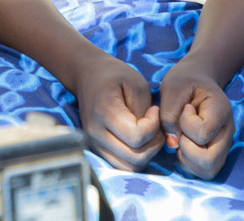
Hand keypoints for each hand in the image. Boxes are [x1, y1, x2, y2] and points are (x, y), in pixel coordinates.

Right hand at [71, 57, 162, 171]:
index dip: (153, 126)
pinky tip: (139, 140)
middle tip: (156, 124)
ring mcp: (94, 144)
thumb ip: (144, 110)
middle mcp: (95, 133)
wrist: (87, 75)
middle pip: (135, 158)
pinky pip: (122, 165)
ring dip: (146, 154)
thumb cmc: (114, 76)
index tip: (154, 109)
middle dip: (154, 143)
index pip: (136, 137)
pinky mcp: (97, 150)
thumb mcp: (137, 83)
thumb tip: (151, 134)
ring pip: (129, 167)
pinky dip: (136, 158)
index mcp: (104, 112)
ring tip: (149, 133)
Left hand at [158, 57, 234, 179]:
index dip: (185, 124)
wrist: (197, 80)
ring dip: (187, 159)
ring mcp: (224, 145)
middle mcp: (227, 132)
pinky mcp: (216, 153)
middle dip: (186, 149)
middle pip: (210, 161)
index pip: (203, 132)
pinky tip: (183, 145)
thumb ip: (169, 113)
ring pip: (208, 171)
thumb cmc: (185, 81)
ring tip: (181, 138)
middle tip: (180, 131)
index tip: (185, 108)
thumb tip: (172, 144)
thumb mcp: (172, 87)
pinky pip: (204, 172)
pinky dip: (189, 163)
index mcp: (221, 110)